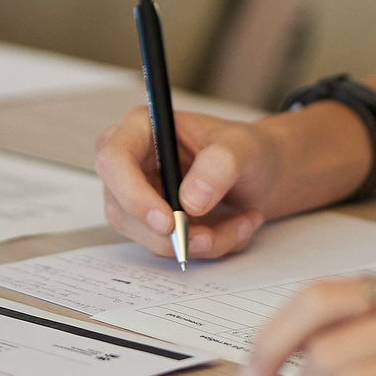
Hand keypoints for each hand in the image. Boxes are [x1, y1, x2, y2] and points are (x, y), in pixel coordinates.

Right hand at [92, 108, 282, 260]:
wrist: (261, 173)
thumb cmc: (246, 149)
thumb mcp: (243, 148)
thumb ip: (219, 166)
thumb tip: (190, 201)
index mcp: (142, 128)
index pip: (114, 161)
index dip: (133, 195)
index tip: (169, 222)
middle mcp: (131, 163)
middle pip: (122, 209)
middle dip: (171, 233)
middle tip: (211, 237)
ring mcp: (138, 196)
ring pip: (149, 237)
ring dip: (199, 241)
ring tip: (242, 223)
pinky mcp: (153, 224)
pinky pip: (170, 248)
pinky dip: (207, 246)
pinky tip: (236, 227)